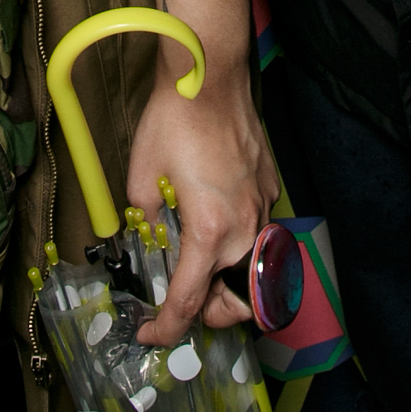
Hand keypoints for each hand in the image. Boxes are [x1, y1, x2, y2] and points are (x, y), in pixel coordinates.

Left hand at [126, 50, 277, 345]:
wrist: (210, 76)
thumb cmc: (173, 121)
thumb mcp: (141, 178)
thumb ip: (146, 220)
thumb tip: (151, 235)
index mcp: (208, 232)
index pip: (189, 302)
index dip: (165, 328)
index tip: (150, 334)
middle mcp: (243, 228)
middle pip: (235, 301)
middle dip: (207, 312)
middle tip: (179, 301)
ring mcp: (262, 209)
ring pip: (252, 270)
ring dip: (226, 281)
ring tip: (197, 265)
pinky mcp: (269, 189)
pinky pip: (257, 232)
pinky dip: (238, 242)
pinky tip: (214, 219)